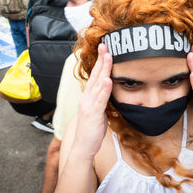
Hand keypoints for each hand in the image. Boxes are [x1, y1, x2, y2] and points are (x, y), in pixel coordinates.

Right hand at [73, 43, 112, 158]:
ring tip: (109, 57)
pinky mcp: (93, 114)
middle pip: (96, 75)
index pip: (96, 76)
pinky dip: (104, 90)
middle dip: (101, 60)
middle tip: (106, 45)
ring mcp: (89, 105)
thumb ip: (102, 100)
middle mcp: (87, 98)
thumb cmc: (91, 129)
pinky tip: (108, 80)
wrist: (83, 146)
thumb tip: (108, 90)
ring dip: (104, 69)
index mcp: (89, 96)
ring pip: (98, 84)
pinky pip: (100, 100)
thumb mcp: (98, 111)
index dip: (101, 62)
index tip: (105, 50)